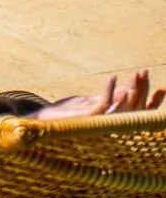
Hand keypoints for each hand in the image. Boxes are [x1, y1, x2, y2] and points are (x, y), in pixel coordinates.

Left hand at [32, 71, 164, 120]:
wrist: (42, 122)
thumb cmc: (66, 114)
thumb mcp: (90, 103)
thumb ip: (109, 100)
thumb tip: (127, 91)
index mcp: (114, 123)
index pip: (141, 114)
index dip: (154, 102)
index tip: (164, 88)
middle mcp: (110, 127)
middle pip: (135, 109)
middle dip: (143, 89)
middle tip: (144, 71)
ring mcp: (100, 124)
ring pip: (125, 107)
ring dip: (133, 89)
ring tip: (137, 72)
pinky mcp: (88, 120)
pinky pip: (104, 105)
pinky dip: (110, 90)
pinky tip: (112, 77)